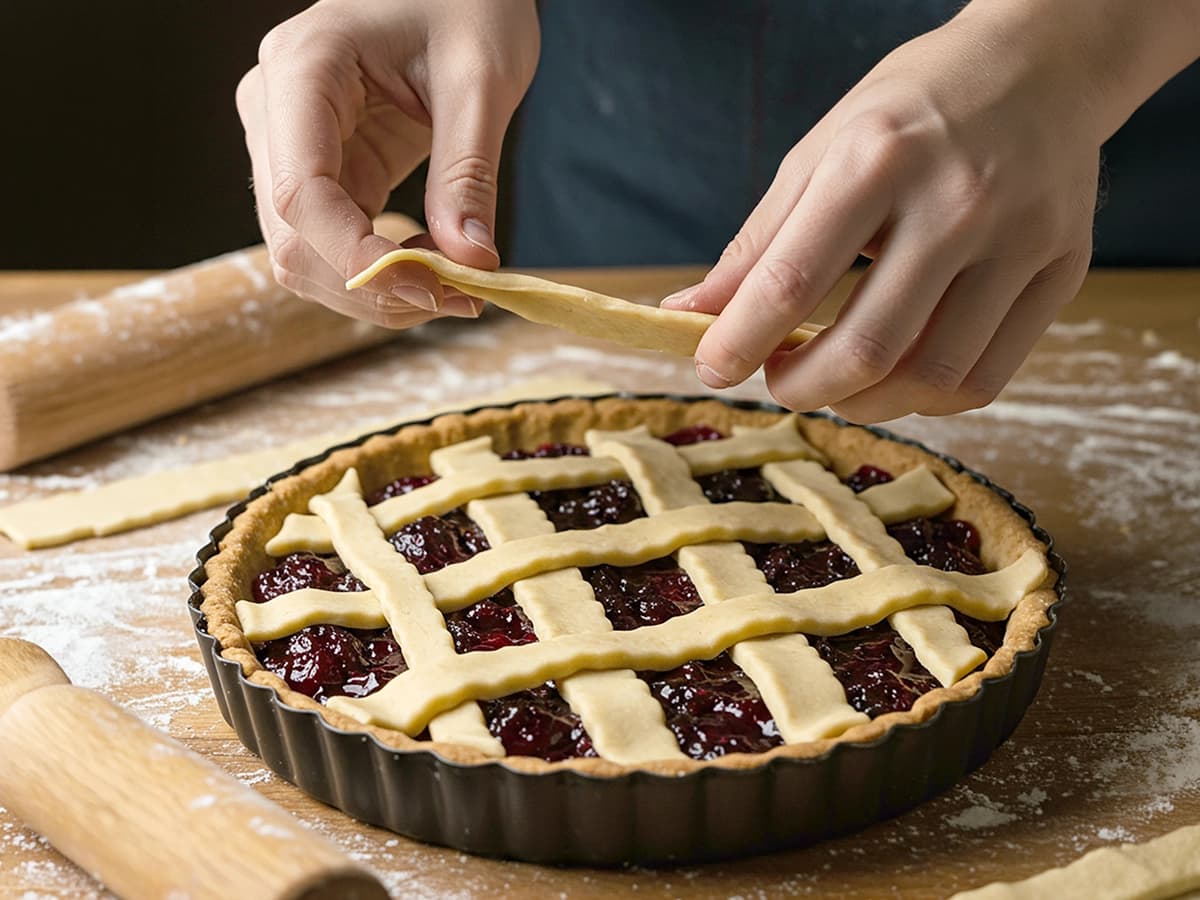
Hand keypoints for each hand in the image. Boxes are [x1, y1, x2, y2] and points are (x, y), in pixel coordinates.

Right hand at [237, 0, 539, 326]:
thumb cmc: (467, 3)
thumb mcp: (482, 81)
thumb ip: (468, 173)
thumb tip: (469, 260)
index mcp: (302, 69)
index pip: (299, 193)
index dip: (357, 259)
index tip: (432, 289)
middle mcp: (276, 110)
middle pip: (292, 238)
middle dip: (371, 287)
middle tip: (460, 299)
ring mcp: (290, 144)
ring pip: (304, 256)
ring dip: (375, 291)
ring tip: (456, 289)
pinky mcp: (323, 170)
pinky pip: (335, 244)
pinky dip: (381, 274)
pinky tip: (436, 272)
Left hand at [664, 6, 1109, 421]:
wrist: (1042, 65)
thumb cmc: (914, 109)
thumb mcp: (821, 152)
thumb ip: (757, 242)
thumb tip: (690, 312)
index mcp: (879, 159)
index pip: (793, 281)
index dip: (740, 342)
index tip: (713, 369)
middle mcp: (957, 202)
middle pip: (867, 348)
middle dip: (803, 388)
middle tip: (779, 382)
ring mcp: (1021, 240)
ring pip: (933, 378)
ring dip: (865, 403)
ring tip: (838, 382)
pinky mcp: (1063, 270)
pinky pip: (986, 379)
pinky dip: (927, 399)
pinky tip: (900, 377)